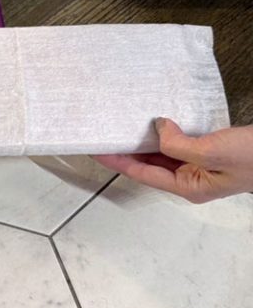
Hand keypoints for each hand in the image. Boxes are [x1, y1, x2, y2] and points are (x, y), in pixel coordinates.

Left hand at [92, 118, 252, 202]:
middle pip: (149, 164)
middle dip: (126, 150)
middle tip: (104, 132)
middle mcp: (191, 179)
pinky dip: (166, 133)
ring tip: (123, 125)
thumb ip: (177, 144)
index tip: (95, 148)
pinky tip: (156, 121)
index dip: (116, 160)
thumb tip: (157, 129)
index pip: (141, 173)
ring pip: (164, 153)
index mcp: (188, 186)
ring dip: (145, 140)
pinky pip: (181, 143)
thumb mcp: (211, 152)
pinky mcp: (212, 151)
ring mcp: (202, 166)